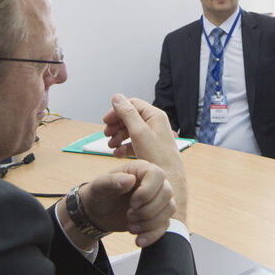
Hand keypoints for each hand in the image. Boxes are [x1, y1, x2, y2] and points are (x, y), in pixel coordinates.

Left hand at [77, 163, 174, 242]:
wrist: (98, 212)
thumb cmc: (99, 194)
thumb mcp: (99, 186)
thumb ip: (111, 181)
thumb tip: (129, 179)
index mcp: (141, 170)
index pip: (157, 174)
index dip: (148, 191)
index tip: (132, 203)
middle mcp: (153, 183)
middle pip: (167, 193)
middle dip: (148, 210)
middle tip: (129, 216)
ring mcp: (158, 199)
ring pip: (169, 209)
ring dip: (150, 223)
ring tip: (131, 227)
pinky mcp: (158, 215)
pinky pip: (165, 225)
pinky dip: (153, 235)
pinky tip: (138, 240)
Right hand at [100, 94, 188, 233]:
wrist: (168, 177)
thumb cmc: (157, 156)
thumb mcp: (138, 132)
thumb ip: (127, 113)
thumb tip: (117, 98)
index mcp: (154, 116)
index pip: (132, 105)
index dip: (117, 111)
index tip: (106, 120)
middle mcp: (154, 124)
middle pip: (129, 118)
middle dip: (116, 125)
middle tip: (106, 134)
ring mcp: (152, 137)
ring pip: (130, 131)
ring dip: (118, 136)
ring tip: (111, 145)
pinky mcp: (149, 148)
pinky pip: (133, 143)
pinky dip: (123, 147)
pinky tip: (117, 154)